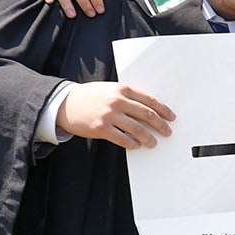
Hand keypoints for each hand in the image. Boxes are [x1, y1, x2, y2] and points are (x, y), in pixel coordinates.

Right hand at [56, 82, 174, 148]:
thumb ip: (127, 96)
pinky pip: (123, 139)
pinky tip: (136, 145)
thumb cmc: (89, 96)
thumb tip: (148, 109)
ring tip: (153, 143)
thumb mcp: (110, 89)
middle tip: (167, 131)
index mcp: (122, 89)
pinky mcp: (101, 128)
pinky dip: (132, 143)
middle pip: (147, 115)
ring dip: (148, 138)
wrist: (64, 103)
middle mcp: (117, 101)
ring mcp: (109, 115)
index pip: (149, 100)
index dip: (163, 110)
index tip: (171, 117)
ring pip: (137, 129)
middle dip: (160, 125)